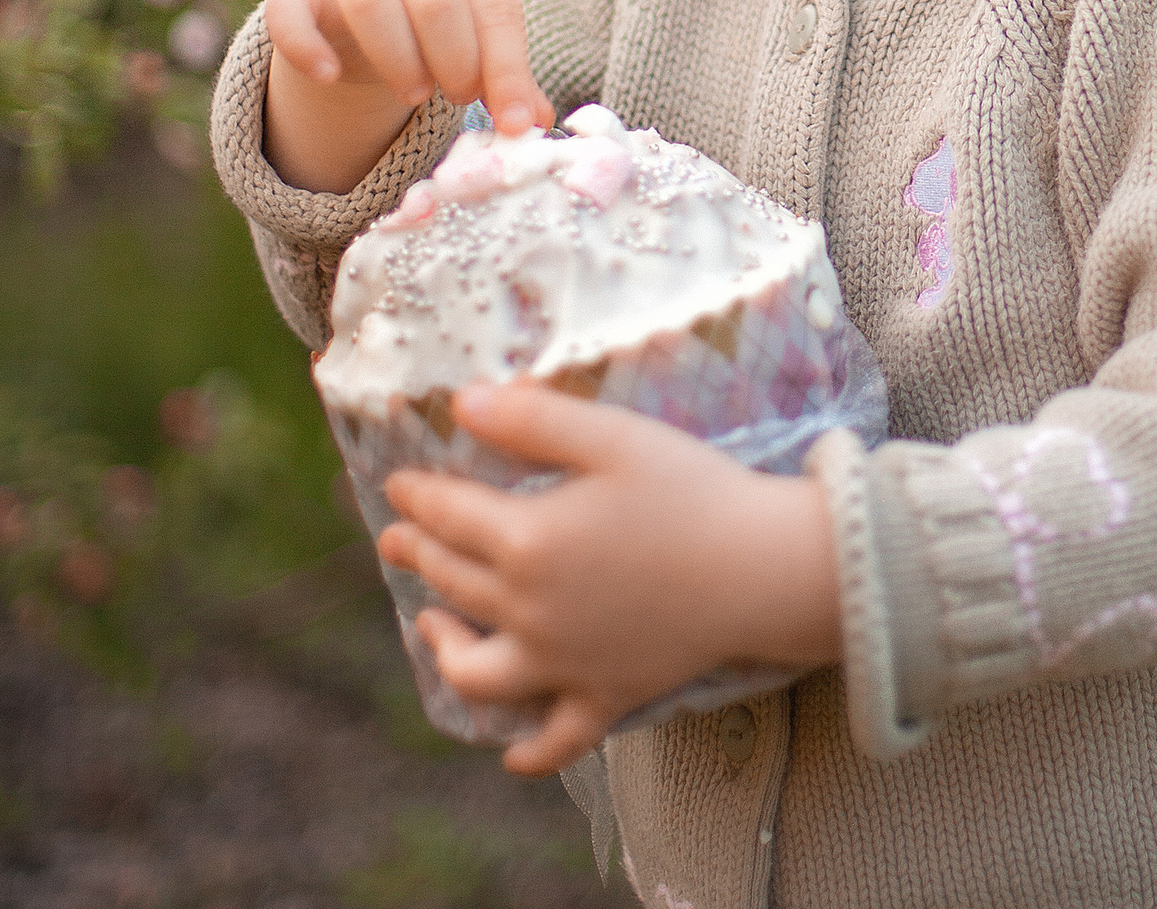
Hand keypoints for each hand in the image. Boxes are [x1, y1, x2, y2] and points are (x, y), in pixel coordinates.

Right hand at [261, 0, 548, 192]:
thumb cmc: (443, 25)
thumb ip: (507, 80)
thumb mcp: (481, 42)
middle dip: (455, 59)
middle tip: (460, 98)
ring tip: (416, 95)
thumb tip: (533, 123)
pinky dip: (305, 46)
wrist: (369, 10)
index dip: (506, 68)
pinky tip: (330, 78)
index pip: (495, 3)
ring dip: (398, 56)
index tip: (513, 121)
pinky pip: (290, 11)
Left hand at [377, 383, 842, 777]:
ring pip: (476, 673)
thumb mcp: (615, 436)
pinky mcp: (604, 698)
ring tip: (431, 623)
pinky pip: (552, 741)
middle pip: (453, 582)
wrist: (759, 566)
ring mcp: (562, 665)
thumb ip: (535, 419)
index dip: (417, 496)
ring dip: (444, 647)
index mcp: (529, 541)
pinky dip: (525, 753)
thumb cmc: (692, 489)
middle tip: (398, 536)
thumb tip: (461, 402)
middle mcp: (530, 613)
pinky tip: (509, 755)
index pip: (449, 516)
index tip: (398, 482)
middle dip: (418, 553)